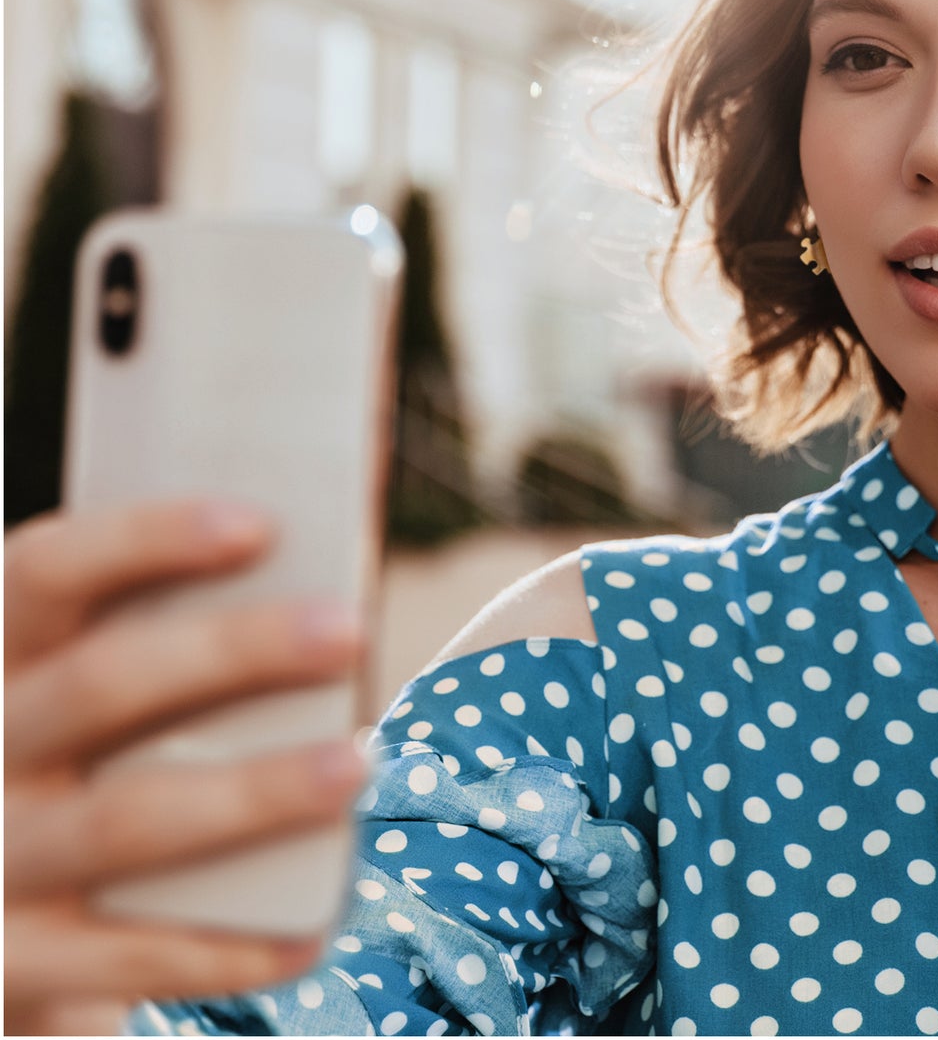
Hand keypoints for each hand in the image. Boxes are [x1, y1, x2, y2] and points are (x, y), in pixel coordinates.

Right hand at [4, 502, 367, 1034]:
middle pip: (101, 684)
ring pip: (125, 820)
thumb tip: (331, 590)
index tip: (259, 524)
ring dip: (253, 792)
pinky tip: (312, 928)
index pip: (44, 569)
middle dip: (235, 650)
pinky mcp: (12, 960)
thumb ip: (172, 635)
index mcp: (0, 653)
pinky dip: (224, 944)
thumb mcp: (93, 682)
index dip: (146, 539)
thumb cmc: (88, 757)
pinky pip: (125, 956)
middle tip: (350, 628)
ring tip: (356, 764)